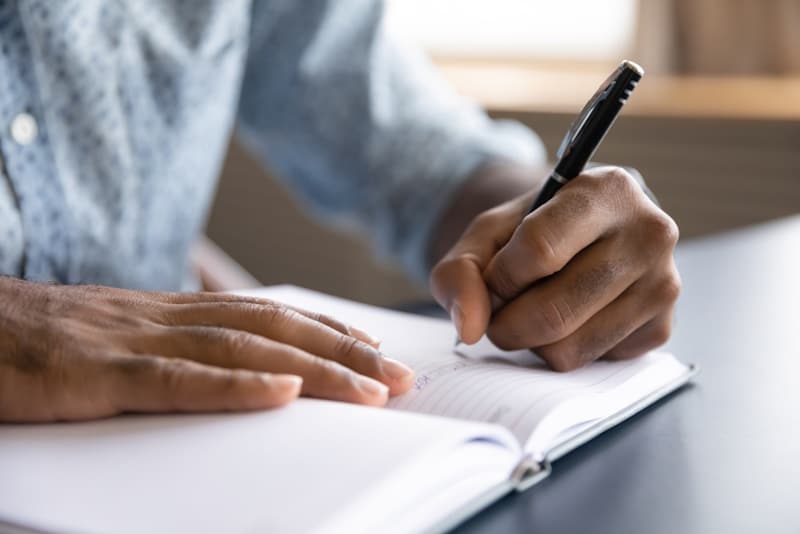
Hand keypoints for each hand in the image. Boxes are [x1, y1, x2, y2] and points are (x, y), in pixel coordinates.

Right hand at [0, 277, 412, 421]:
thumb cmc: (34, 341)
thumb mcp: (114, 342)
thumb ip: (169, 352)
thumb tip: (226, 371)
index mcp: (168, 312)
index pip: (266, 315)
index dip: (326, 331)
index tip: (375, 350)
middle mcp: (163, 317)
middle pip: (273, 328)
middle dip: (343, 352)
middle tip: (400, 377)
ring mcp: (132, 340)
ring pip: (242, 349)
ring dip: (314, 368)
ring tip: (370, 388)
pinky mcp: (95, 373)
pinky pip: (177, 378)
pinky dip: (236, 385)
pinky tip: (284, 392)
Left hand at [430, 166, 679, 370]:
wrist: (584, 237)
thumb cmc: (532, 230)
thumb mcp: (487, 234)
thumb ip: (460, 271)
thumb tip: (471, 328)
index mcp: (608, 189)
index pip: (539, 250)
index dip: (501, 277)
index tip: (495, 277)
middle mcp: (650, 233)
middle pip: (552, 311)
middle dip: (506, 323)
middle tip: (500, 310)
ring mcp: (663, 285)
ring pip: (569, 348)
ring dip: (531, 341)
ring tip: (533, 309)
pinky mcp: (662, 328)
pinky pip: (590, 363)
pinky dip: (563, 350)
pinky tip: (569, 319)